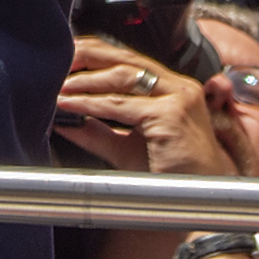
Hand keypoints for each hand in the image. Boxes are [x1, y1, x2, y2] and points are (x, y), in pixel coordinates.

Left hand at [55, 32, 237, 179]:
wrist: (199, 204)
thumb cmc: (171, 178)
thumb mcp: (127, 149)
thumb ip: (98, 133)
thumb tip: (66, 121)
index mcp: (173, 88)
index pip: (130, 60)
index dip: (97, 54)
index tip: (69, 57)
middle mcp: (178, 87)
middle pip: (125, 59)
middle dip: (88, 56)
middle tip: (59, 61)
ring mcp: (178, 98)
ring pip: (122, 77)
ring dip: (84, 81)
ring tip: (59, 87)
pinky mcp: (171, 115)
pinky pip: (120, 105)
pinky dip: (90, 103)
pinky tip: (70, 105)